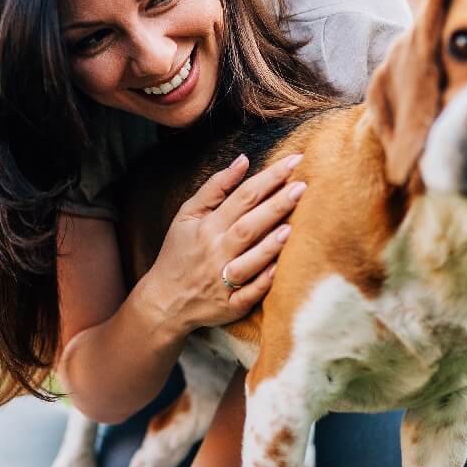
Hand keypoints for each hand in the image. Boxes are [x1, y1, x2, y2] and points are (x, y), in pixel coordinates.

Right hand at [138, 152, 306, 332]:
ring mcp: (223, 281)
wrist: (165, 300)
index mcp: (208, 227)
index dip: (268, 178)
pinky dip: (263, 283)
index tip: (294, 162)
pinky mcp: (230, 306)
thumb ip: (215, 187)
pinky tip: (280, 269)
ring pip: (249, 261)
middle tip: (302, 187)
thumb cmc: (180, 252)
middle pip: (248, 226)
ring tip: (293, 226)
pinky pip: (248, 295)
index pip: (242, 197)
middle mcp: (216, 252)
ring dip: (269, 245)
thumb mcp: (187, 215)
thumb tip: (243, 160)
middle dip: (275, 206)